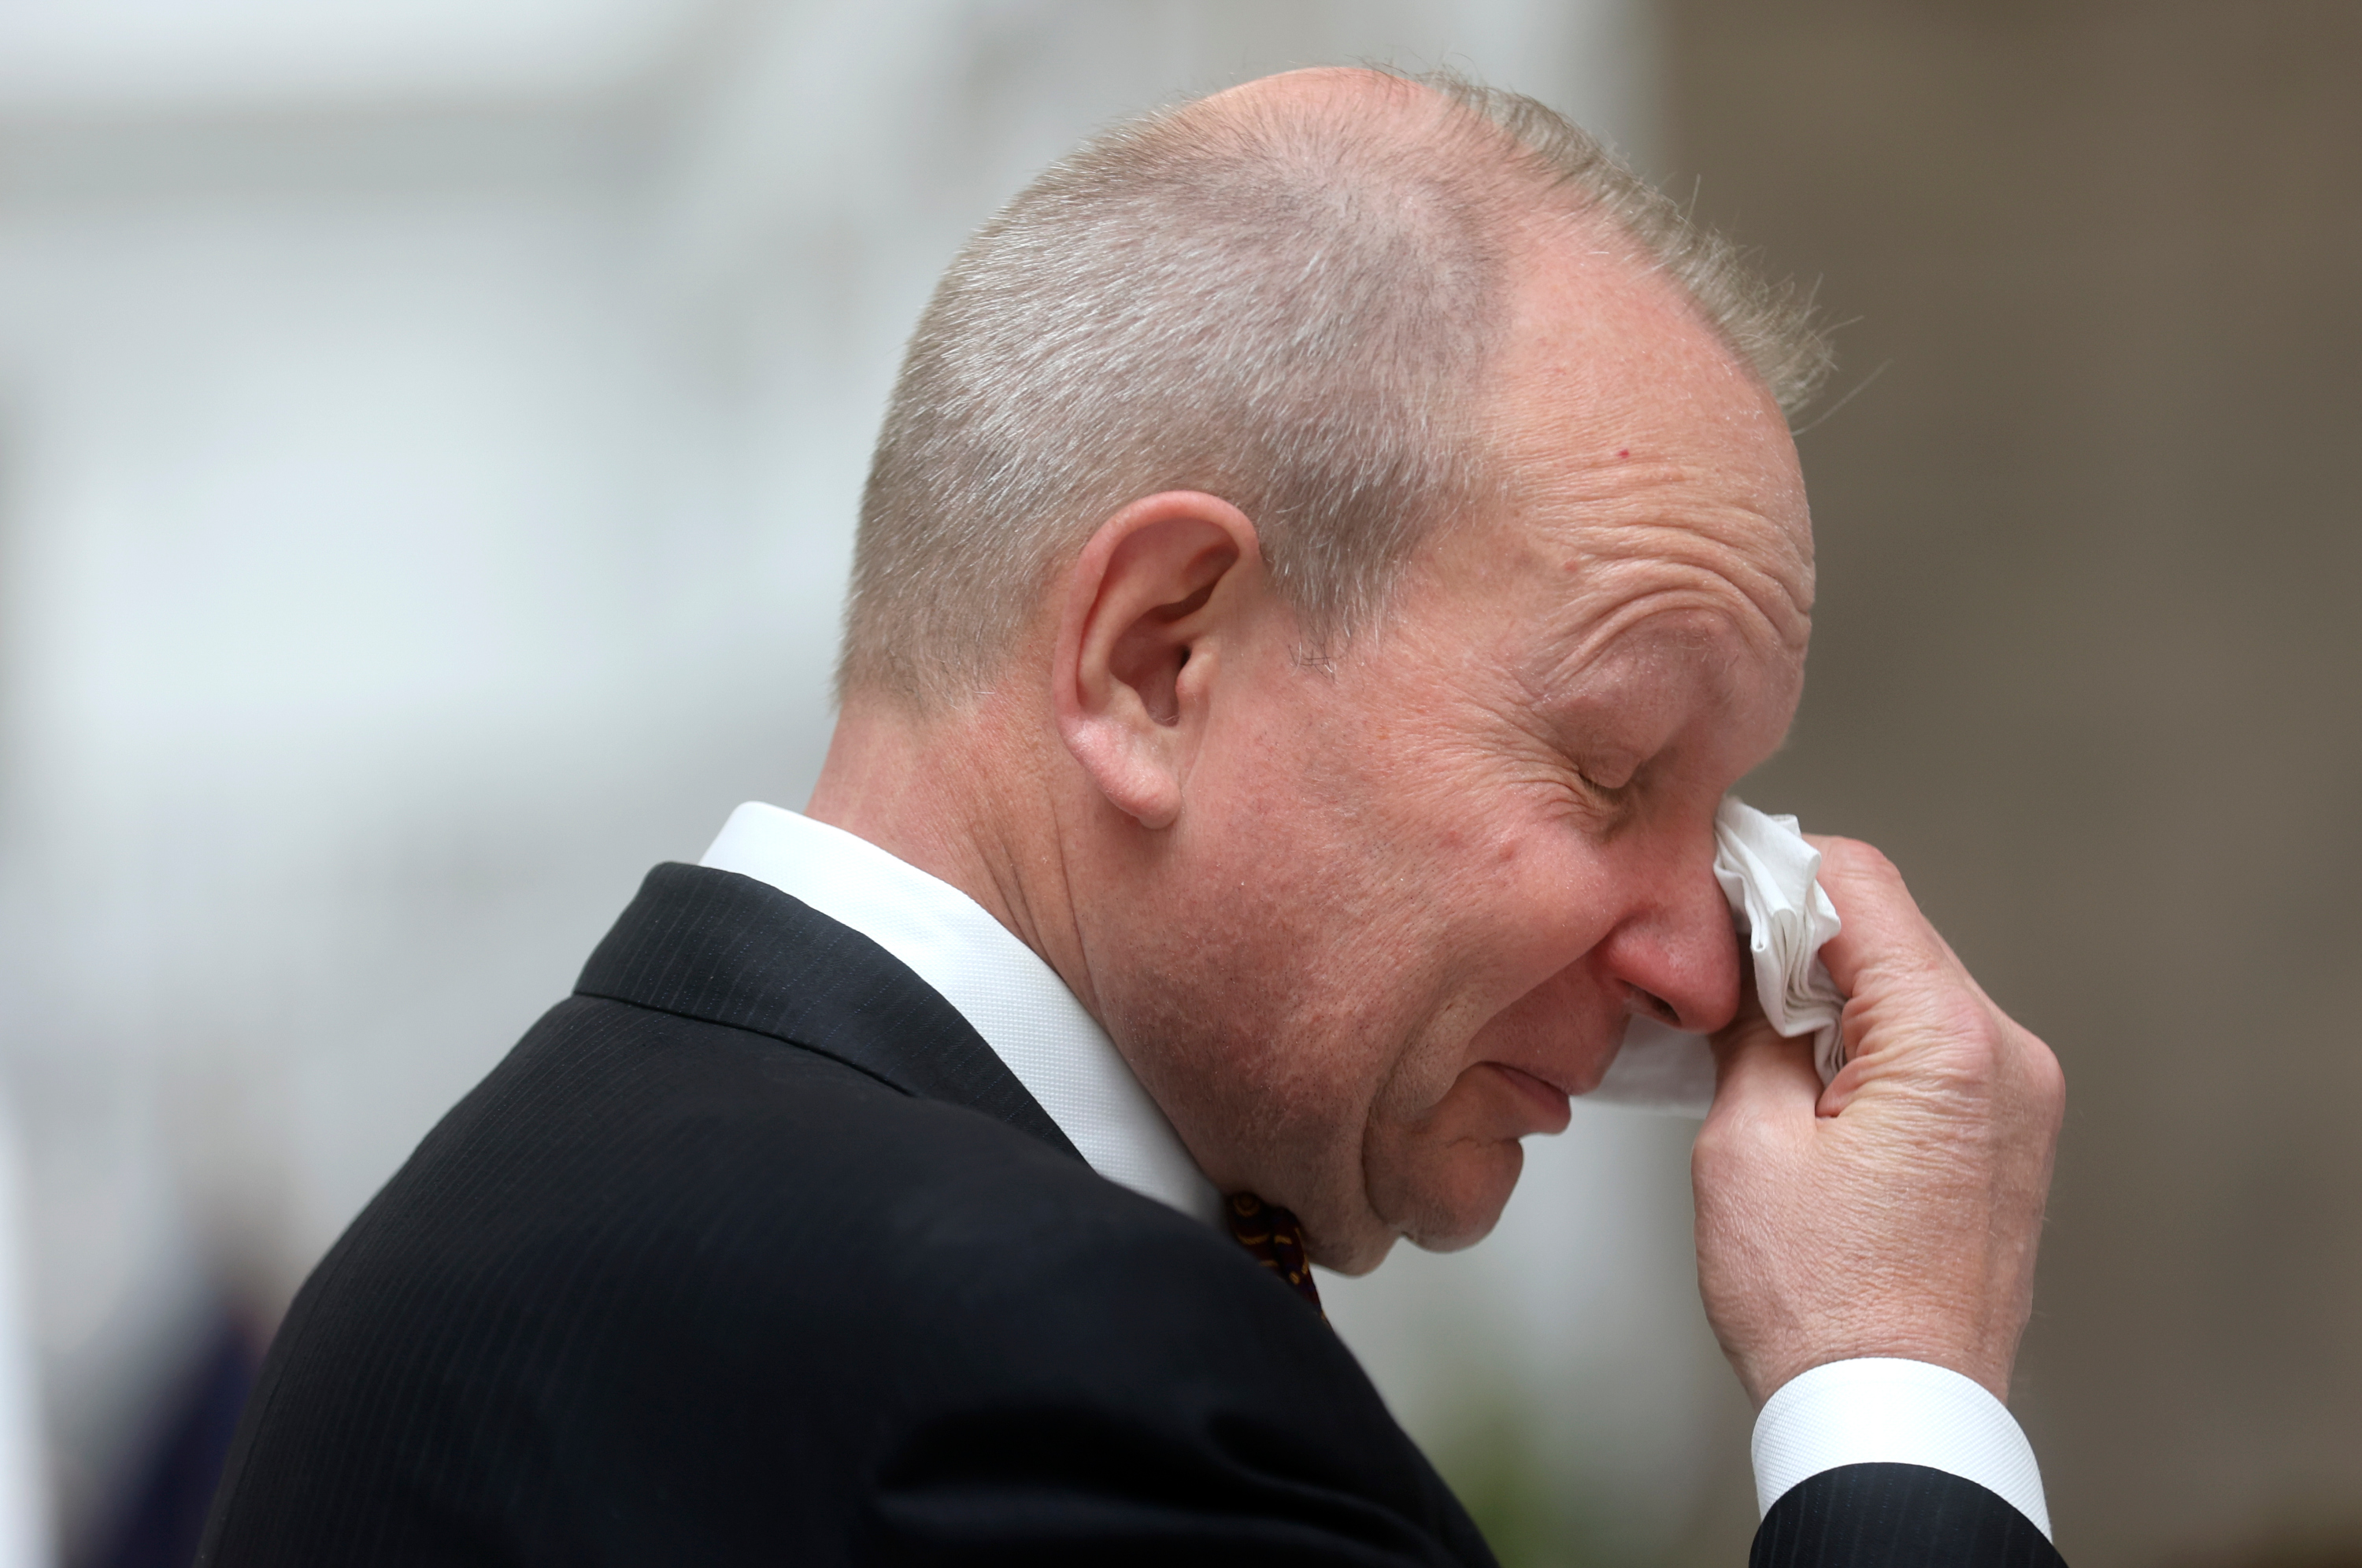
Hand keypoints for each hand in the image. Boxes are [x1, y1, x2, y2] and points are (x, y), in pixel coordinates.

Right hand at [1691, 837, 2063, 1405]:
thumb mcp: (1743, 1141)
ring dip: (1830, 995)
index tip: (1707, 887)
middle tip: (1714, 976)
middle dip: (1796, 939)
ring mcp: (2021, 1098)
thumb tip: (1749, 957)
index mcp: (1948, 1042)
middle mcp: (2007, 1056)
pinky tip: (1807, 1088)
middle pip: (1890, 930)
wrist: (1894, 1417)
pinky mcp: (2009, 1136)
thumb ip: (1751, 1021)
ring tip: (1754, 1046)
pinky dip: (1868, 1043)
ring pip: (1910, 986)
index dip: (1771, 871)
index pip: (1859, 883)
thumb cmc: (1820, 1303)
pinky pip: (1933, 1046)